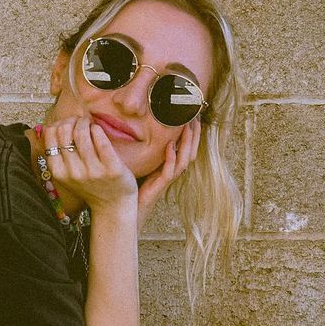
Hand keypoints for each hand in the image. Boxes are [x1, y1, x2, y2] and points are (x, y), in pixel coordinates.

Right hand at [36, 115, 137, 213]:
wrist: (113, 206)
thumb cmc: (90, 186)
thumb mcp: (68, 175)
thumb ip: (59, 156)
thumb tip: (51, 127)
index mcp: (59, 172)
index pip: (50, 136)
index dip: (59, 124)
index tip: (68, 124)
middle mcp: (73, 173)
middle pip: (64, 131)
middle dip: (72, 121)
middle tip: (80, 122)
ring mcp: (93, 171)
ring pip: (82, 133)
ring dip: (85, 123)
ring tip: (89, 124)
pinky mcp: (112, 169)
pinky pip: (101, 139)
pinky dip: (97, 129)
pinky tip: (98, 130)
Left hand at [135, 117, 202, 234]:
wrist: (129, 208)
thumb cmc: (135, 186)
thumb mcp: (143, 164)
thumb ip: (147, 150)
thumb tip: (141, 129)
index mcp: (169, 166)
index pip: (186, 147)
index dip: (191, 134)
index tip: (192, 116)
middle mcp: (172, 172)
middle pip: (190, 152)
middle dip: (194, 135)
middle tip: (195, 118)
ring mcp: (167, 179)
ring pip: (184, 160)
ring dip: (187, 143)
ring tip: (187, 128)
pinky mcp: (160, 186)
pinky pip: (169, 171)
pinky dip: (171, 158)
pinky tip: (170, 146)